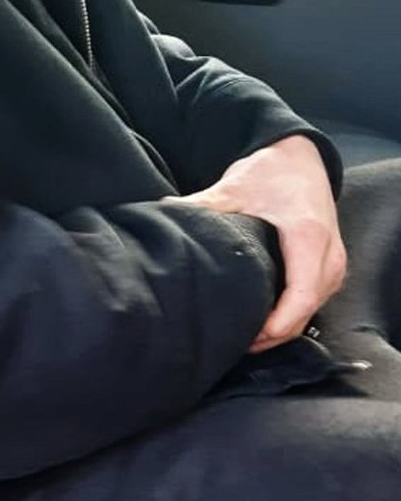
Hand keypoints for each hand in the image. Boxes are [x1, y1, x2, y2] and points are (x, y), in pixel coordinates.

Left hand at [176, 135, 346, 352]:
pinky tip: (261, 320)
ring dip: (281, 329)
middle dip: (273, 335)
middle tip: (233, 343)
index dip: (277, 324)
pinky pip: (313, 303)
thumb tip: (167, 213)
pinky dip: (290, 316)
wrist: (301, 157)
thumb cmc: (272, 171)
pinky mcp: (329, 267)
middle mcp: (329, 255)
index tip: (250, 338)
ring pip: (311, 312)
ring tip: (243, 336)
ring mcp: (334, 263)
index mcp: (309, 236)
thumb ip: (204, 205)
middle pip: (305, 312)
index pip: (301, 295)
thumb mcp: (235, 186)